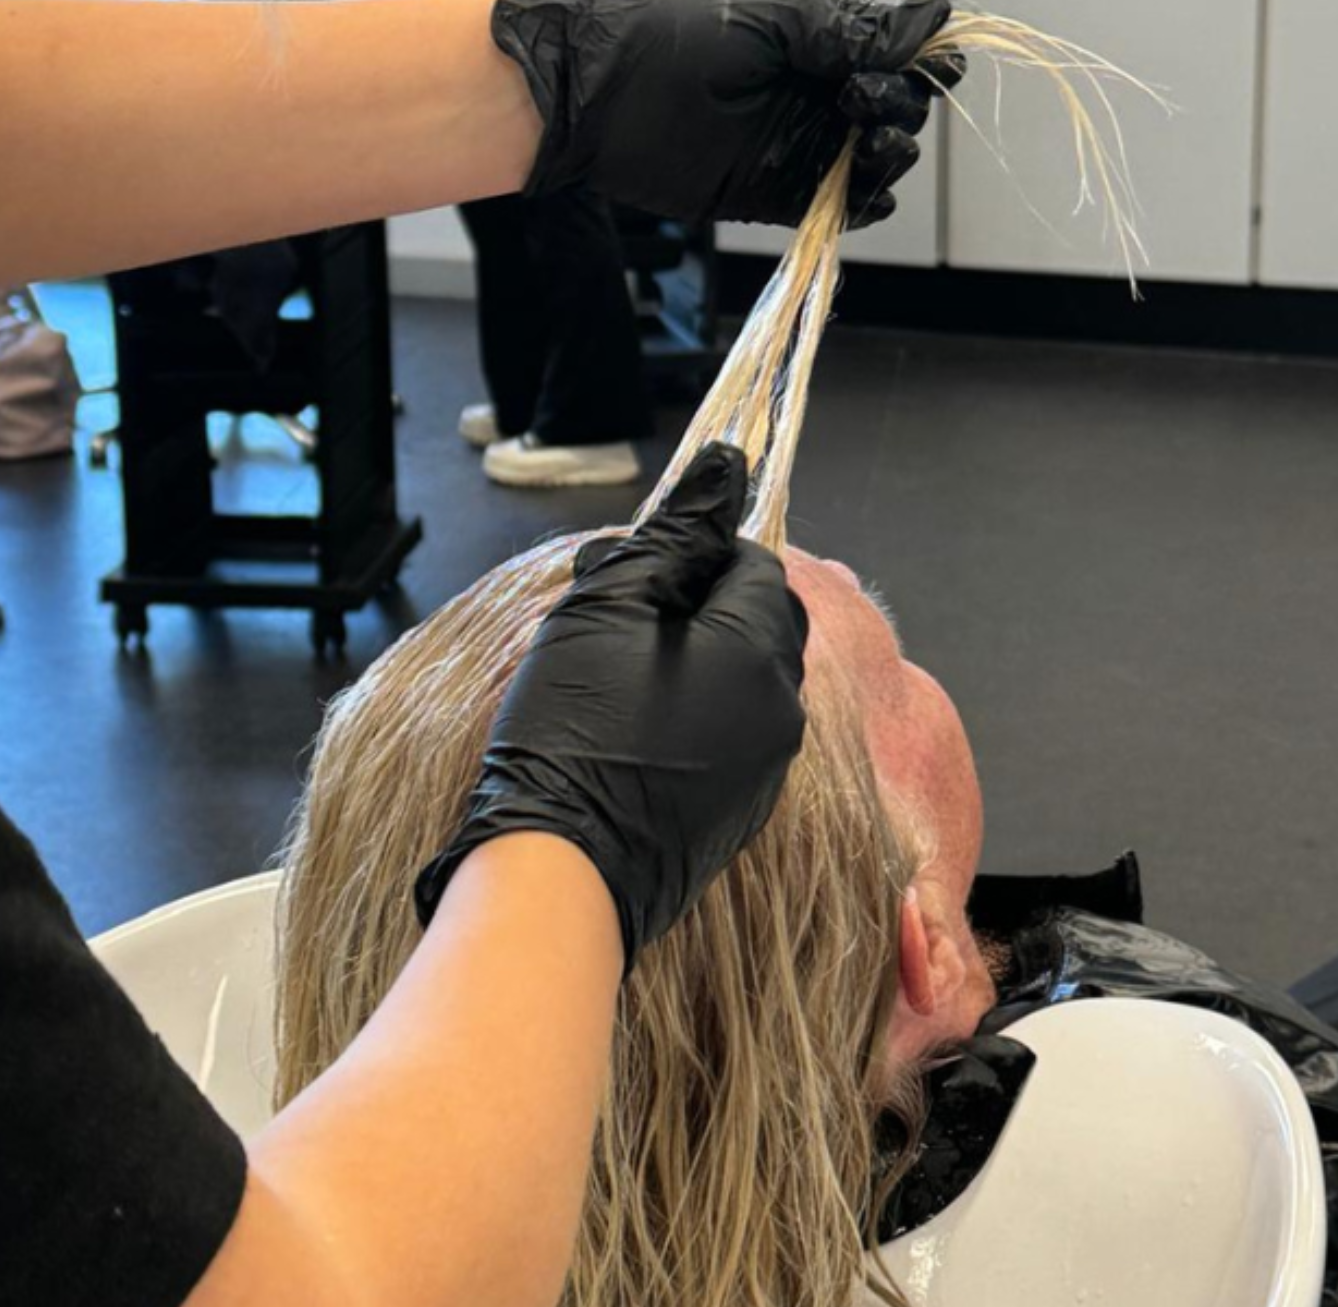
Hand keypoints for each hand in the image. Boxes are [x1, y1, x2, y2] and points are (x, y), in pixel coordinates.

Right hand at [414, 444, 809, 969]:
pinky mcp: (735, 814)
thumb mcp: (609, 606)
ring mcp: (762, 770)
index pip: (754, 563)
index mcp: (758, 650)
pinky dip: (685, 720)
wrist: (558, 873)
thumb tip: (726, 464)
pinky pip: (724, 738)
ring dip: (687, 663)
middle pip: (754, 623)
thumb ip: (673, 535)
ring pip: (738, 681)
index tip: (635, 573)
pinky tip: (622, 736)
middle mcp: (779, 710)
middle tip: (615, 623)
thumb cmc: (574, 731)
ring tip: (607, 682)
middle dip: (694, 606)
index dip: (693, 553)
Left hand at [489, 0, 963, 228]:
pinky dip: (861, 203)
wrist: (596, 90)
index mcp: (816, 37)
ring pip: (872, 158)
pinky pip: (834, 203)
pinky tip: (866, 190)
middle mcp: (811, 89)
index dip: (922, 60)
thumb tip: (931, 19)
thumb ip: (851, 28)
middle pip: (894, 107)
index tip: (932, 66)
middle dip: (900, 105)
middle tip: (861, 97)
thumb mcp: (773, 15)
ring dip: (891, 155)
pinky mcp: (773, 191)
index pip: (894, 51)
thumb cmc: (670, 36)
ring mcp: (794, 141)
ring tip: (873, 143)